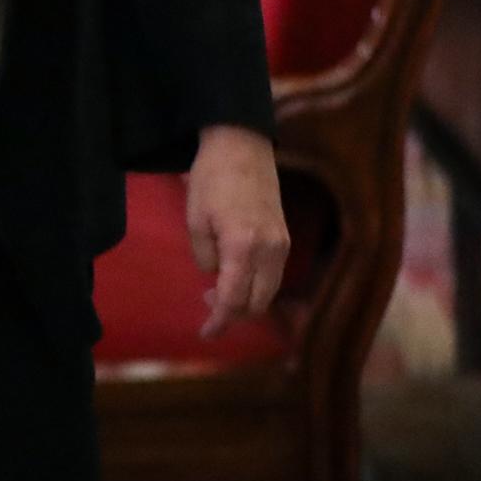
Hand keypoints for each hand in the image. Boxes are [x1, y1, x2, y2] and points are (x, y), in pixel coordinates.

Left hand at [186, 125, 292, 338]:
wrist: (242, 146)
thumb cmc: (211, 179)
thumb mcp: (195, 220)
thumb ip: (205, 257)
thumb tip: (215, 278)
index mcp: (243, 247)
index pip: (235, 300)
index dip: (220, 322)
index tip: (206, 334)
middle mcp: (270, 251)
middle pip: (257, 303)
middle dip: (232, 314)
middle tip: (206, 303)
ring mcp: (282, 245)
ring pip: (268, 292)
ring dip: (245, 301)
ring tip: (217, 290)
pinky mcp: (285, 238)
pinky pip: (273, 276)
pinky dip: (256, 286)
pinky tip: (236, 277)